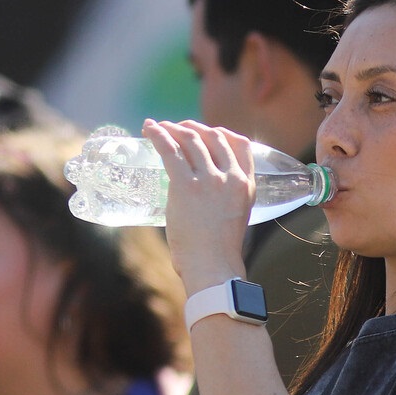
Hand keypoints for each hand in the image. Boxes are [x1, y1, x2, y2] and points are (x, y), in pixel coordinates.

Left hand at [142, 119, 252, 293]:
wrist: (213, 267)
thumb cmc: (218, 251)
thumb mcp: (235, 216)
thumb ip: (225, 198)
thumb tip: (202, 189)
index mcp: (246, 184)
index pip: (241, 144)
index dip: (220, 133)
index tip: (205, 132)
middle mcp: (231, 177)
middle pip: (213, 137)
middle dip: (193, 128)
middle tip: (176, 128)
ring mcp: (210, 180)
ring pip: (191, 140)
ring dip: (173, 128)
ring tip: (159, 128)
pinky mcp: (186, 186)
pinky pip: (171, 151)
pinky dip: (159, 135)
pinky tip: (149, 129)